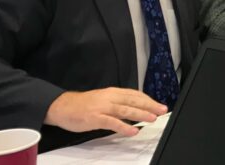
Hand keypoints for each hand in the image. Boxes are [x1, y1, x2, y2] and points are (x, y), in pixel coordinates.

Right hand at [45, 87, 167, 136]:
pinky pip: (112, 123)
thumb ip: (118, 102)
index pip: (135, 94)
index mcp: (113, 92)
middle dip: (149, 105)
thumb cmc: (84, 105)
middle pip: (133, 100)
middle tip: (162, 110)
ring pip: (125, 110)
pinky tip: (133, 131)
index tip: (159, 104)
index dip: (148, 100)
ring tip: (152, 118)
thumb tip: (135, 107)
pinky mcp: (95, 118)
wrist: (62, 106)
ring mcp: (102, 107)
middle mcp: (110, 98)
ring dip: (140, 114)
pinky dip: (124, 127)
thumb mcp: (104, 99)